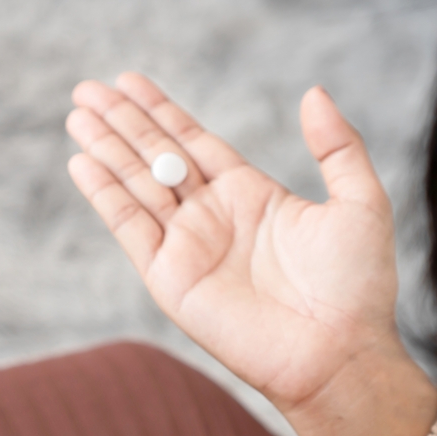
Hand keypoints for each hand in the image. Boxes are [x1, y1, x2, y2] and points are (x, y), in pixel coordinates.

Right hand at [66, 73, 436, 435]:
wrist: (336, 354)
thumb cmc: (355, 287)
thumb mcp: (360, 203)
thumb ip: (337, 146)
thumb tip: (313, 93)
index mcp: (248, 193)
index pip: (192, 139)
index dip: (159, 110)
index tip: (128, 81)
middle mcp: (210, 215)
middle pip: (154, 155)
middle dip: (120, 122)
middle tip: (86, 89)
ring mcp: (186, 245)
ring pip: (135, 183)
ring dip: (104, 149)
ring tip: (76, 115)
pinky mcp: (168, 276)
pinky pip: (129, 226)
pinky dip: (104, 194)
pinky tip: (82, 163)